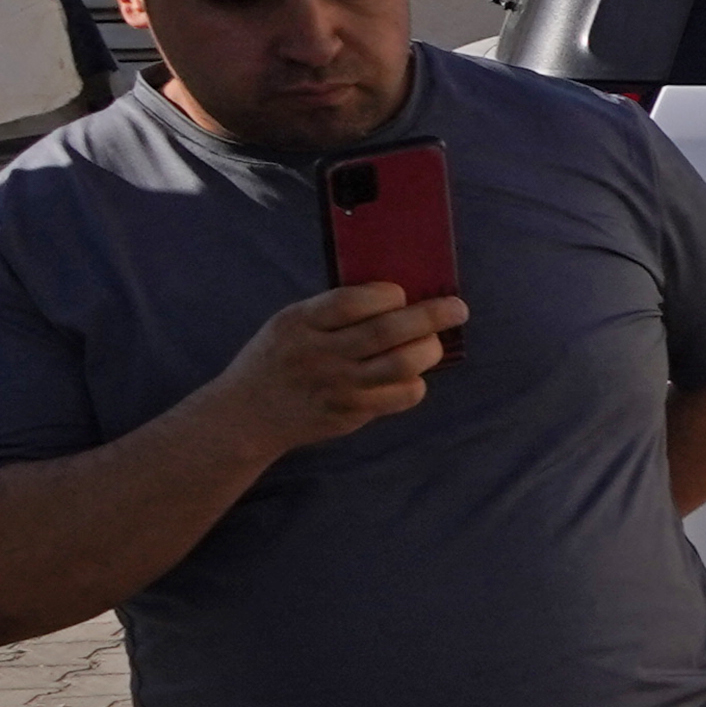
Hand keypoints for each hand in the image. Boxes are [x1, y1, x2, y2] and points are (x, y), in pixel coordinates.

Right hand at [220, 282, 456, 448]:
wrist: (248, 413)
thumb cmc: (280, 357)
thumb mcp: (291, 323)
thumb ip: (333, 310)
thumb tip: (397, 295)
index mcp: (301, 323)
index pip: (351, 302)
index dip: (386, 295)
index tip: (400, 293)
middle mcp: (320, 355)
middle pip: (387, 332)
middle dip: (431, 316)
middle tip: (457, 308)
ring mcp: (338, 387)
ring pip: (401, 365)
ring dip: (429, 350)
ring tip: (434, 343)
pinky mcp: (351, 413)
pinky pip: (400, 397)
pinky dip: (416, 383)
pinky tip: (413, 375)